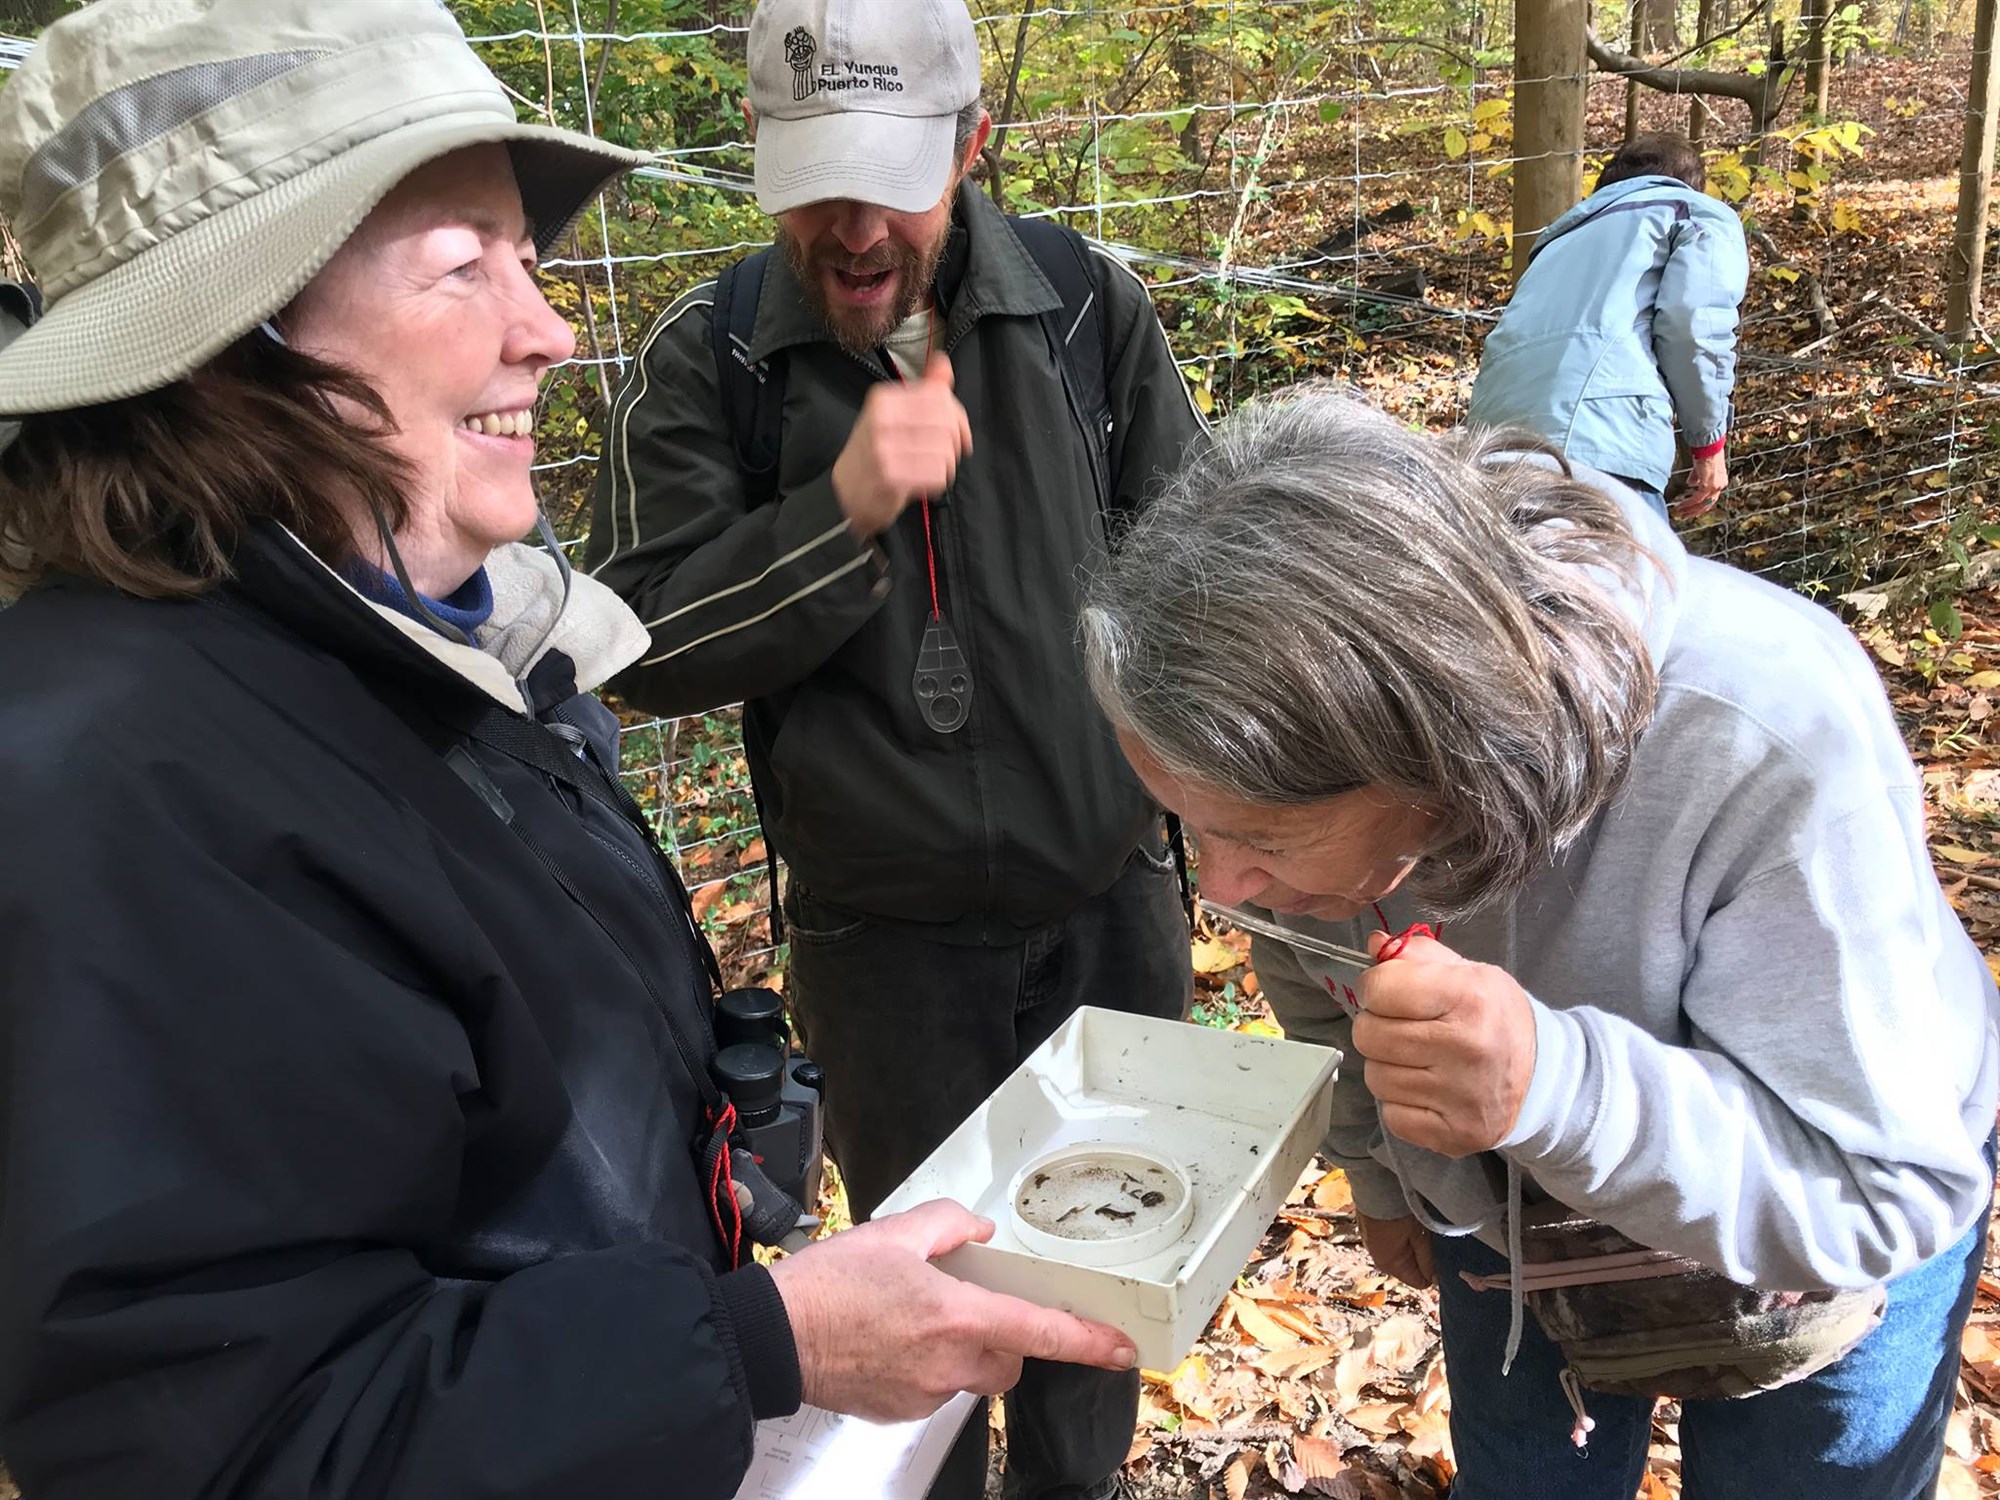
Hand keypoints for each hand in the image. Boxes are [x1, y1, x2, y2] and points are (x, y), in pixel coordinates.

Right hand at [766, 1198, 1137, 1422]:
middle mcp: (949, 1364)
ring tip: (914, 1318)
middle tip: (965, 1305)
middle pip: (1010, 1360)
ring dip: (962, 1350)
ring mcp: (925, 1395)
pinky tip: (893, 1341)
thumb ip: (948, 1224)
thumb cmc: (827, 1288)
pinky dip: (928, 1367)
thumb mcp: (894, 1232)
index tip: (1121, 1347)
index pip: (1041, 1333)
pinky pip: (936, 1389)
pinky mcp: (902, 1412)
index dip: (1088, 1341)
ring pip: (972, 1376)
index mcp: (956, 1318)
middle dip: (1003, 1336)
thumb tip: (978, 1231)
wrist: (777, 1337)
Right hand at [830, 354, 973, 537]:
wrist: (848, 490)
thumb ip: (924, 388)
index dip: (957, 415)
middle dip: (954, 441)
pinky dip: (938, 480)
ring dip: (946, 463)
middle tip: (945, 452)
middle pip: (946, 423)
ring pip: (945, 451)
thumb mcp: (894, 412)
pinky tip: (924, 480)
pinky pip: (937, 474)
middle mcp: (881, 421)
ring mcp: (883, 450)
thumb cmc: (874, 449)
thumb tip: (944, 362)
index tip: (955, 429)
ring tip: (931, 467)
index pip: (939, 397)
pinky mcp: (891, 478)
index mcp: (883, 399)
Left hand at [1350, 928, 1536, 1157]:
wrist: (1542, 1078)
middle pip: (1368, 1036)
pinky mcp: (1452, 1135)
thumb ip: (1418, 955)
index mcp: (1470, 998)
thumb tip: (1374, 946)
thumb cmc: (1496, 1018)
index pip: (1381, 989)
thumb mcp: (1469, 973)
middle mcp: (1465, 1048)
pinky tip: (1426, 1089)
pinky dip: (1400, 1103)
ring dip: (1387, 1066)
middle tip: (1400, 1027)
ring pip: (1375, 1077)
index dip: (1374, 987)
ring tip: (1416, 1058)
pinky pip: (1392, 1115)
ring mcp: (1459, 1097)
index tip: (1385, 992)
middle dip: (1375, 1027)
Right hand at [1357, 1211, 1435, 1289]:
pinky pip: (1391, 1245)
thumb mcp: (1419, 1236)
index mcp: (1392, 1265)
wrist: (1373, 1186)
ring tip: (1416, 1229)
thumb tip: (1435, 1280)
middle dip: (1421, 1259)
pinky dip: (1399, 1239)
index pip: (1419, 1282)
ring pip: (1401, 1256)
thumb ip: (1427, 1260)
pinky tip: (1403, 1223)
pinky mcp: (1370, 1234)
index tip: (1440, 1256)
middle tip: (1429, 1239)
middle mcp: (1380, 1260)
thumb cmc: (1398, 1212)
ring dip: (1411, 1247)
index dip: (1432, 1273)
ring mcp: (1373, 1247)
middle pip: (1409, 1270)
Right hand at [1673, 449, 1726, 518]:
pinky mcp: (1708, 485)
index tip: (1690, 510)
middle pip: (1708, 504)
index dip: (1700, 505)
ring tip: (1680, 512)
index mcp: (1721, 481)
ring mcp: (1715, 486)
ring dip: (1690, 509)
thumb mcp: (1700, 468)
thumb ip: (1697, 477)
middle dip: (1695, 511)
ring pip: (1702, 503)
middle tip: (1684, 516)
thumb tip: (1691, 484)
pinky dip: (1688, 503)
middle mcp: (1720, 485)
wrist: (1707, 446)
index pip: (1711, 498)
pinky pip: (1697, 498)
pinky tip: (1681, 505)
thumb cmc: (1704, 452)